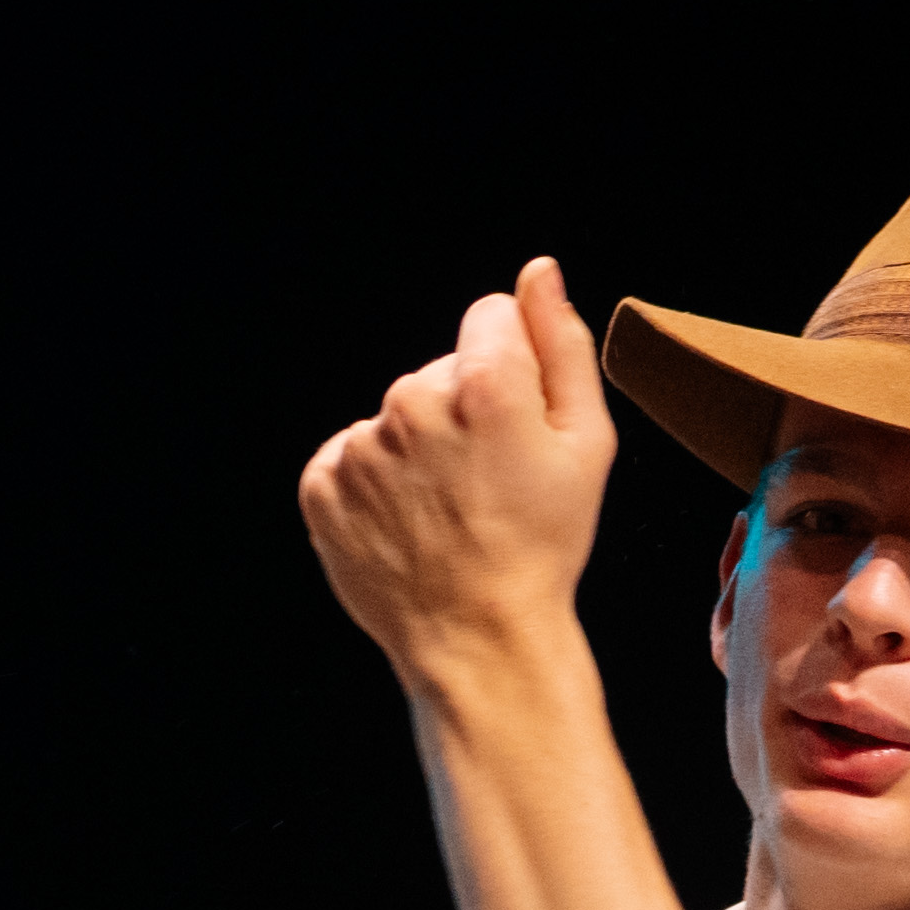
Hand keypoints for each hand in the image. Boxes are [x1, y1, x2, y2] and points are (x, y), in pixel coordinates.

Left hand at [293, 258, 614, 692]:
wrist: (478, 637)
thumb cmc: (545, 543)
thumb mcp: (587, 443)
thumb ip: (561, 345)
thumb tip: (539, 272)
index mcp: (484, 384)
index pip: (491, 319)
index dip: (513, 367)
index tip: (517, 424)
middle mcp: (412, 403)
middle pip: (440, 371)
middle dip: (464, 411)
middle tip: (488, 484)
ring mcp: (361, 447)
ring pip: (396, 417)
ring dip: (419, 450)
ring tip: (448, 510)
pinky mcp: (322, 483)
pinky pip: (352, 456)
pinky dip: (376, 483)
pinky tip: (409, 522)